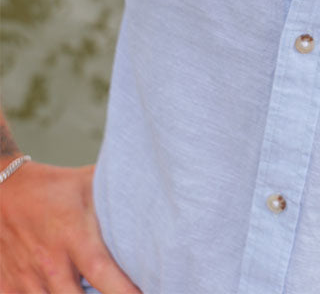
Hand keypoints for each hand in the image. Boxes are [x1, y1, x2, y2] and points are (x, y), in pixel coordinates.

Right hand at [0, 161, 140, 293]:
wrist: (4, 188)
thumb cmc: (54, 187)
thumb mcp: (88, 183)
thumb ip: (117, 196)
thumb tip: (156, 195)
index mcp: (73, 235)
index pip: (102, 271)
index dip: (123, 291)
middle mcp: (49, 262)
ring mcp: (26, 278)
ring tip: (89, 290)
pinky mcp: (7, 287)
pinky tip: (60, 289)